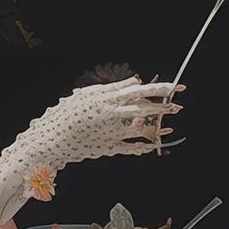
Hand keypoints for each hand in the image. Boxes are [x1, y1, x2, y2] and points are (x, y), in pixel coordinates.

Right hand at [14, 78, 181, 172]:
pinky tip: (152, 145)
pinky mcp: (108, 148)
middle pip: (143, 109)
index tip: (174, 86)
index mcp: (105, 99)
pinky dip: (143, 147)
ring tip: (168, 125)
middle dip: (163, 107)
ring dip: (156, 127)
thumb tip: (135, 81)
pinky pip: (131, 148)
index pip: (138, 91)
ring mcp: (111, 133)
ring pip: (141, 130)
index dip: (158, 88)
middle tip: (178, 105)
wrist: (49, 140)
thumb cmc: (65, 114)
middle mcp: (111, 116)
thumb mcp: (87, 95)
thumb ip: (113, 88)